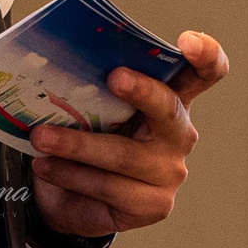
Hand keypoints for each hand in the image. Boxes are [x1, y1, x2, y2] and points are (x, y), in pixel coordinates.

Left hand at [28, 31, 228, 238]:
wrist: (71, 197)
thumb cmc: (90, 136)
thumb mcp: (94, 104)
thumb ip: (94, 82)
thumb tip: (59, 57)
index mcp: (172, 96)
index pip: (205, 72)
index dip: (206, 55)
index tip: (188, 42)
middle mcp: (178, 132)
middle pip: (168, 107)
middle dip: (141, 89)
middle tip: (113, 76)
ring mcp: (170, 171)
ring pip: (125, 154)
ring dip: (78, 144)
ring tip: (41, 137)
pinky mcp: (154, 205)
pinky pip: (109, 187)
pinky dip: (71, 174)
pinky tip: (46, 166)